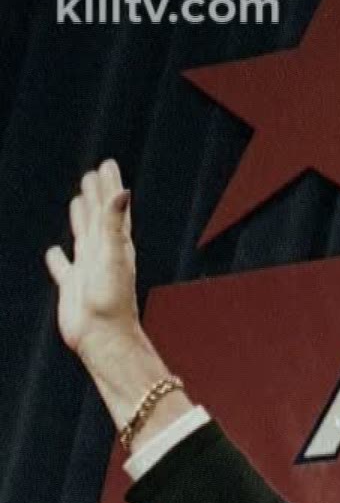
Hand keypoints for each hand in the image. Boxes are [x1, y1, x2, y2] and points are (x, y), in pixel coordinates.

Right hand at [44, 160, 138, 360]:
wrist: (103, 337)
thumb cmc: (111, 300)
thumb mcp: (114, 256)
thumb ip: (115, 224)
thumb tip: (122, 192)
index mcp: (115, 245)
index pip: (112, 208)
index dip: (109, 186)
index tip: (108, 164)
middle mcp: (103, 254)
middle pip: (98, 218)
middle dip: (96, 196)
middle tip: (93, 174)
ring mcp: (87, 270)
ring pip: (83, 237)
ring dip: (80, 219)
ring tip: (77, 202)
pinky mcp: (72, 287)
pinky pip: (63, 267)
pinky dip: (57, 258)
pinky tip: (54, 252)